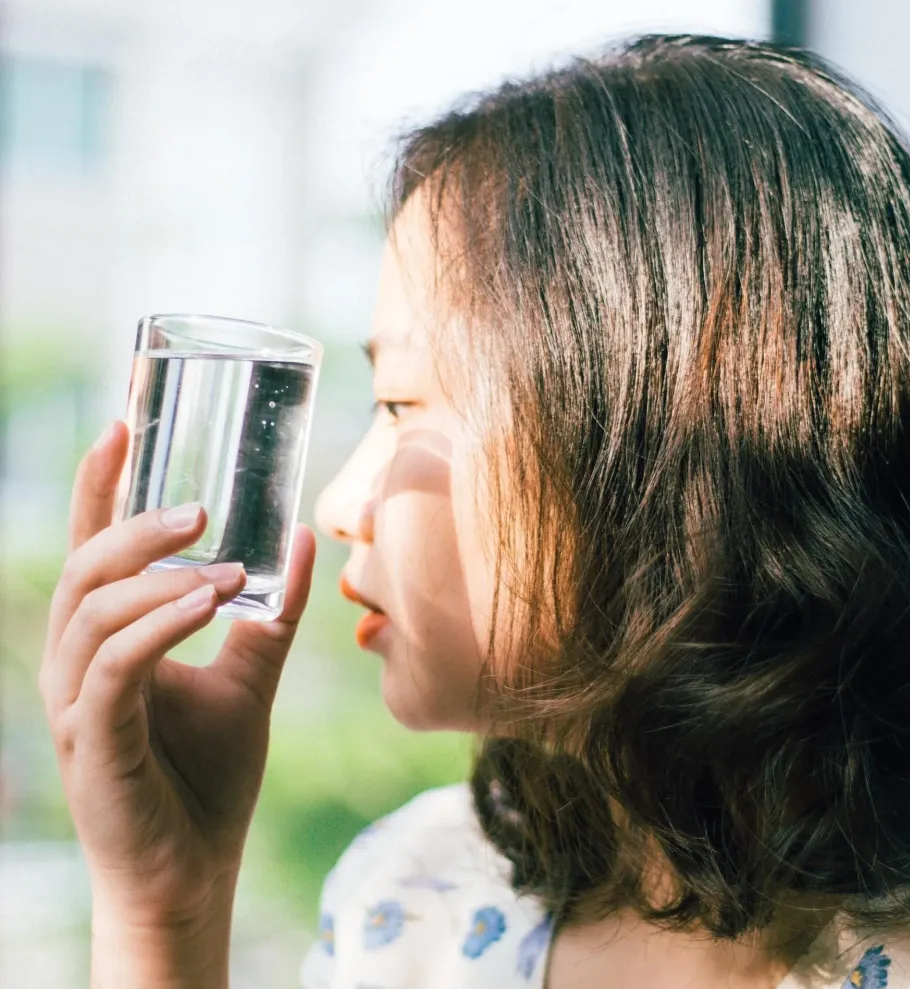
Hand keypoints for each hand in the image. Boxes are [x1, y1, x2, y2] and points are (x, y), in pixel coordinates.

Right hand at [38, 420, 315, 928]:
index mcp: (110, 637)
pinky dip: (160, 627)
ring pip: (92, 610)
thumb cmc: (210, 772)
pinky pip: (116, 665)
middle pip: (85, 566)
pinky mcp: (92, 741)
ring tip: (223, 564)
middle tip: (201, 506)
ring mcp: (77, 701)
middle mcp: (79, 661)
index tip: (123, 422)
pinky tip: (208, 604)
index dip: (100, 485)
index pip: (94, 546)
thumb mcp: (252, 674)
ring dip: (157, 577)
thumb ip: (274, 610)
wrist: (194, 867)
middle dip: (135, 525)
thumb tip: (303, 538)